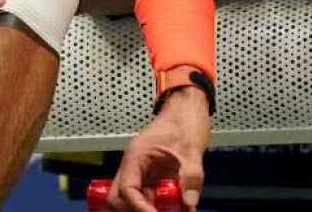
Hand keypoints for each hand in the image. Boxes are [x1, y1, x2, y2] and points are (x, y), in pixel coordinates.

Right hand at [109, 88, 210, 211]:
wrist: (189, 109)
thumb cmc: (184, 120)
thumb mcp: (191, 149)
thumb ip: (191, 177)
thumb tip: (189, 201)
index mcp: (136, 156)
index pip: (126, 189)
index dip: (138, 207)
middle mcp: (135, 166)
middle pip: (120, 198)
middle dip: (136, 210)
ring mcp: (144, 173)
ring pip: (136, 201)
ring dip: (150, 209)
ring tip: (174, 209)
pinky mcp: (154, 178)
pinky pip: (152, 198)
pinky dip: (162, 207)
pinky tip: (180, 207)